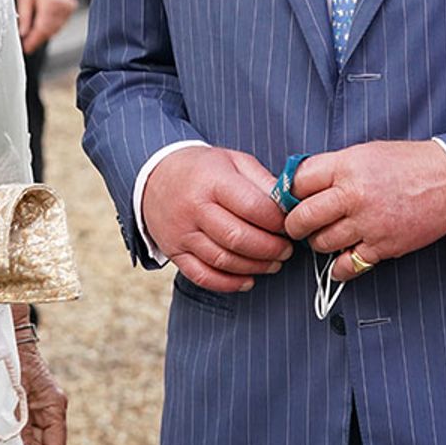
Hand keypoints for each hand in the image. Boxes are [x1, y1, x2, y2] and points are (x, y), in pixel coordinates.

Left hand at [16, 0, 77, 53]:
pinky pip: (60, 24)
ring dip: (44, 35)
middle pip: (49, 31)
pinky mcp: (70, 10)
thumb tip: (22, 32)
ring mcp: (68, 9)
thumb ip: (24, 15)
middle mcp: (62, 7)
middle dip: (37, 39)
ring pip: (55, 29)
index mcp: (50, 3)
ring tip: (33, 37)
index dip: (33, 41)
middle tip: (27, 45)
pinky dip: (51, 28)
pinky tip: (43, 28)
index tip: (26, 48)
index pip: (41, 29)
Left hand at [19, 343, 67, 444]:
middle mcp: (53, 410)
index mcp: (55, 406)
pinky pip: (31, 433)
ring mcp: (44, 410)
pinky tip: (10, 443)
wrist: (16, 344)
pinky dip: (22, 441)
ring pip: (39, 442)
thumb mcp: (18, 395)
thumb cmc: (18, 363)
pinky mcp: (34, 410)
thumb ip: (23, 425)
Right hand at [141, 146, 292, 292]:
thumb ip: (262, 180)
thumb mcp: (233, 160)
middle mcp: (194, 208)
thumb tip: (289, 203)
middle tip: (286, 249)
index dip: (277, 221)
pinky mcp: (175, 252)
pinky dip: (229, 283)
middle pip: (238, 238)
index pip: (252, 206)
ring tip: (273, 263)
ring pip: (223, 260)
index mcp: (212, 180)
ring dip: (255, 267)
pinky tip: (248, 280)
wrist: (155, 176)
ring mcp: (182, 232)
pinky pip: (203, 276)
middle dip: (270, 248)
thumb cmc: (202, 168)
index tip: (290, 224)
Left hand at [286, 141, 445, 280]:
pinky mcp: (382, 247)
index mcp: (346, 166)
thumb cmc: (406, 164)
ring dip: (317, 243)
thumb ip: (333, 168)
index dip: (290, 191)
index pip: (298, 182)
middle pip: (302, 217)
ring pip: (321, 243)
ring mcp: (367, 223)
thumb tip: (301, 183)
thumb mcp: (364, 153)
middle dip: (294, 224)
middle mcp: (353, 195)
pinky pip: (347, 265)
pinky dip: (338, 267)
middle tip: (296, 225)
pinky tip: (340, 258)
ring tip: (324, 235)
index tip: (290, 198)